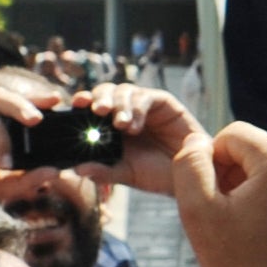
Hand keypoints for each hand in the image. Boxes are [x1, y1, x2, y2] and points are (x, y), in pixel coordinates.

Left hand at [82, 84, 206, 196]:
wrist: (191, 176)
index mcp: (110, 127)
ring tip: (121, 125)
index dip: (82, 102)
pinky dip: (138, 108)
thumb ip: (103, 171)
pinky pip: (146, 96)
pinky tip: (136, 126)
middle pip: (105, 91)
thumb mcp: (127, 174)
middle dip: (99, 98)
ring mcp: (144, 106)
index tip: (74, 105)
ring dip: (119, 104)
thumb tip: (77, 169)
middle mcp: (125, 112)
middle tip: (98, 111)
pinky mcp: (163, 102)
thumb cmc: (157, 175)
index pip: (90, 107)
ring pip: (124, 90)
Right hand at [173, 122, 266, 266]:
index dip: (212, 161)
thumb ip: (189, 165)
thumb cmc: (238, 262)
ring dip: (255, 185)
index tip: (212, 196)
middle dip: (236, 172)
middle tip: (227, 211)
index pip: (235, 134)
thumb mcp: (198, 210)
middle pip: (259, 147)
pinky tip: (265, 230)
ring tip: (245, 222)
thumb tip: (197, 140)